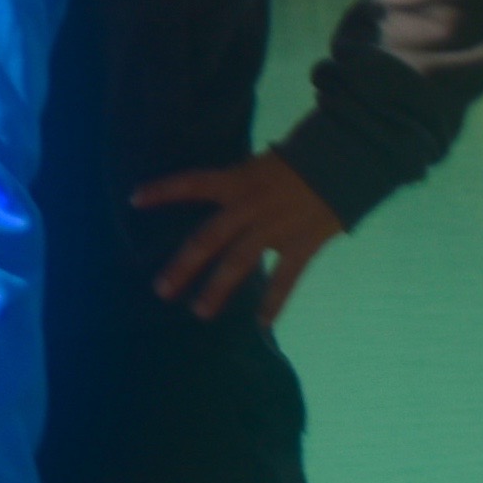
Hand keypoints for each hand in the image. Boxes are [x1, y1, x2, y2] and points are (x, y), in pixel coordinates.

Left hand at [133, 149, 347, 326]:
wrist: (348, 157)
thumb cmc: (303, 158)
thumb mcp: (261, 164)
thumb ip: (241, 185)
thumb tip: (224, 202)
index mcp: (236, 181)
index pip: (191, 183)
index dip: (163, 190)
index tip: (134, 199)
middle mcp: (249, 206)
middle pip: (208, 238)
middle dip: (183, 265)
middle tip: (161, 289)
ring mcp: (275, 227)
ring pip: (239, 262)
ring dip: (218, 289)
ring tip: (199, 312)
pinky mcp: (303, 243)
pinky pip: (285, 277)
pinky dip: (274, 301)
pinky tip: (262, 324)